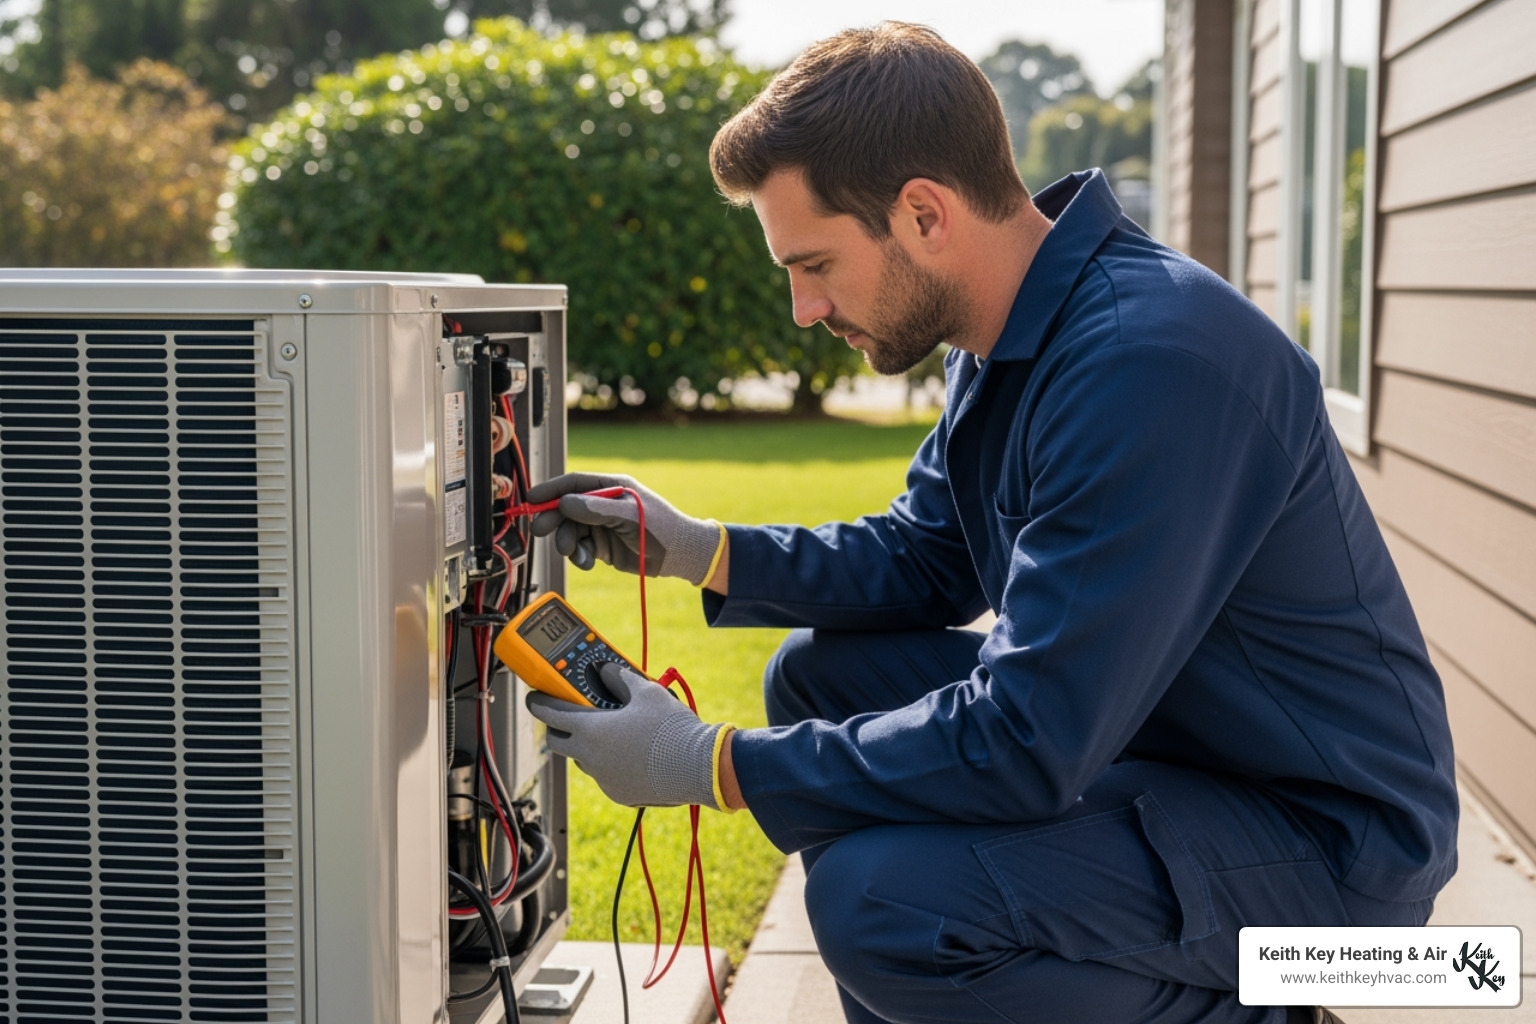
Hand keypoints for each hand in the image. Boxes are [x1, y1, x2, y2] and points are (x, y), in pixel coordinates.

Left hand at [524, 662, 730, 809]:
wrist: (698, 767)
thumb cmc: (671, 727)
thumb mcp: (646, 691)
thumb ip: (620, 678)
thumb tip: (606, 670)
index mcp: (591, 730)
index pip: (551, 714)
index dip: (539, 703)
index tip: (533, 698)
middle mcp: (591, 758)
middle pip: (558, 742)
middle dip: (559, 728)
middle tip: (571, 715)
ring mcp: (604, 779)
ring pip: (584, 760)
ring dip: (588, 746)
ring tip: (613, 733)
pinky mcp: (619, 794)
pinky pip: (606, 776)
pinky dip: (611, 764)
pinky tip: (633, 754)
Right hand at [526, 472, 724, 585]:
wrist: (679, 555)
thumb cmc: (661, 528)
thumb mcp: (629, 515)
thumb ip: (596, 509)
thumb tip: (565, 502)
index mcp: (611, 487)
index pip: (574, 483)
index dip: (551, 490)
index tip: (532, 499)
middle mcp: (603, 504)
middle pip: (566, 508)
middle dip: (553, 520)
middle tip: (541, 531)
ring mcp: (602, 525)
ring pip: (570, 530)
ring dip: (567, 542)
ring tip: (576, 554)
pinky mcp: (603, 545)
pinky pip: (581, 548)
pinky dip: (580, 556)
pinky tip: (588, 561)